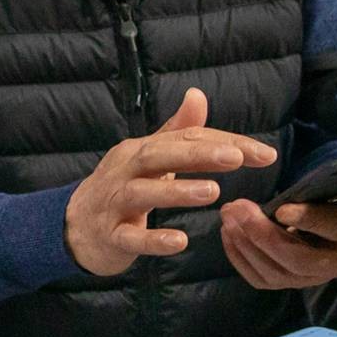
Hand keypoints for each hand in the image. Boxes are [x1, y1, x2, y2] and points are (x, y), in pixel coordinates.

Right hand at [64, 88, 276, 277]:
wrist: (72, 227)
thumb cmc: (120, 188)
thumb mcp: (147, 158)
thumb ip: (176, 131)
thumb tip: (198, 94)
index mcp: (139, 150)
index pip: (185, 139)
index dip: (224, 143)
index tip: (264, 154)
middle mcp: (124, 171)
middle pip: (159, 156)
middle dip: (198, 155)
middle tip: (237, 158)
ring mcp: (113, 204)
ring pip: (142, 193)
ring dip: (176, 191)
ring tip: (213, 192)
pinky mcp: (109, 235)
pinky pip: (130, 237)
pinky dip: (153, 240)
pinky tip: (179, 242)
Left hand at [218, 150, 336, 290]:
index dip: (313, 221)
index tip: (282, 206)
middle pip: (303, 261)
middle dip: (265, 236)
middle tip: (236, 208)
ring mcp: (320, 276)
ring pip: (279, 275)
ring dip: (248, 247)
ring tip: (229, 216)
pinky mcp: (296, 280)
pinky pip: (265, 280)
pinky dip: (242, 260)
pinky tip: (229, 235)